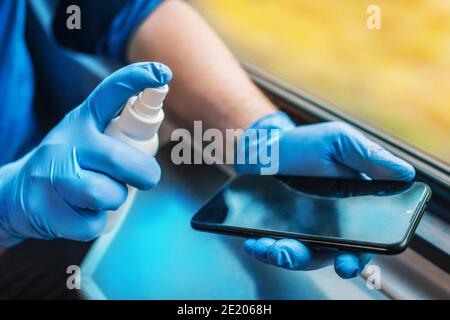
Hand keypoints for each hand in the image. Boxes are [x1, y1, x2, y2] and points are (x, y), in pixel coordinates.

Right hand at [0, 62, 171, 246]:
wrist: (15, 194)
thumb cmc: (66, 164)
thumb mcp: (86, 138)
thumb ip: (116, 133)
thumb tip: (155, 128)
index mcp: (82, 121)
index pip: (110, 92)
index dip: (137, 79)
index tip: (163, 72)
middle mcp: (67, 142)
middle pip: (122, 160)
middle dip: (145, 175)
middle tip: (145, 178)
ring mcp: (52, 174)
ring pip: (109, 195)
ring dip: (114, 200)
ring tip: (97, 194)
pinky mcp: (45, 208)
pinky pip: (93, 224)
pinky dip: (95, 223)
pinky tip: (78, 212)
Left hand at [236, 112, 414, 277]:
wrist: (267, 144)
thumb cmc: (306, 143)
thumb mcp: (339, 141)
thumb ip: (368, 156)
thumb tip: (406, 173)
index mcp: (351, 208)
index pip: (363, 241)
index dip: (359, 256)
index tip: (348, 262)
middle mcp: (327, 225)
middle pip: (328, 255)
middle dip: (315, 260)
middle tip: (297, 256)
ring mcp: (300, 229)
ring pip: (298, 254)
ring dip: (285, 255)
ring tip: (271, 247)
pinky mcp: (275, 229)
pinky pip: (272, 246)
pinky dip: (263, 247)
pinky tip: (254, 241)